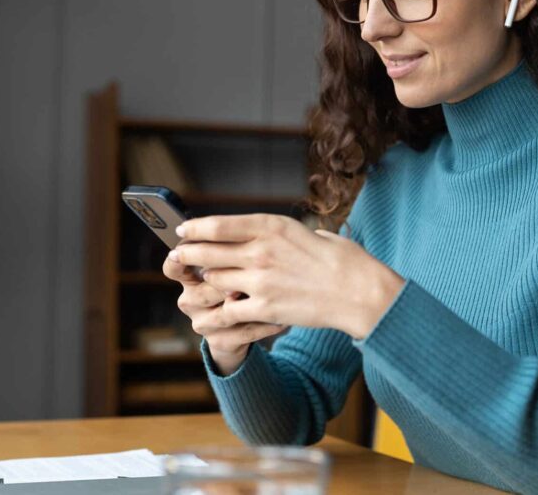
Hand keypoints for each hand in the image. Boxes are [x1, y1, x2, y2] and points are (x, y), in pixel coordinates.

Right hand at [162, 242, 284, 374]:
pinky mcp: (221, 342)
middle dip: (223, 281)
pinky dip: (264, 324)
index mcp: (189, 276)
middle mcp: (191, 300)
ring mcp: (204, 322)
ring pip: (221, 313)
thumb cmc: (242, 279)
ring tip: (267, 293)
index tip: (192, 249)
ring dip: (245, 303)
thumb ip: (229, 244)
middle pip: (200, 290)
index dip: (178, 259)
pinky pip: (243, 332)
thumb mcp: (233, 258)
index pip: (173, 267)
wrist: (248, 320)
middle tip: (245, 270)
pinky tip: (281, 317)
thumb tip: (238, 224)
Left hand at [168, 214, 405, 338]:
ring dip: (205, 281)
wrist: (360, 292)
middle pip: (207, 251)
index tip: (183, 229)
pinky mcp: (265, 308)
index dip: (195, 227)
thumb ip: (280, 234)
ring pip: (214, 280)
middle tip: (177, 255)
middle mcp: (260, 251)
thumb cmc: (342, 259)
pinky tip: (214, 312)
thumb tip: (263, 235)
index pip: (218, 224)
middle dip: (187, 253)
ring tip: (199, 281)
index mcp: (271, 226)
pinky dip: (219, 311)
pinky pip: (228, 309)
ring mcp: (260, 281)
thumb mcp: (309, 232)